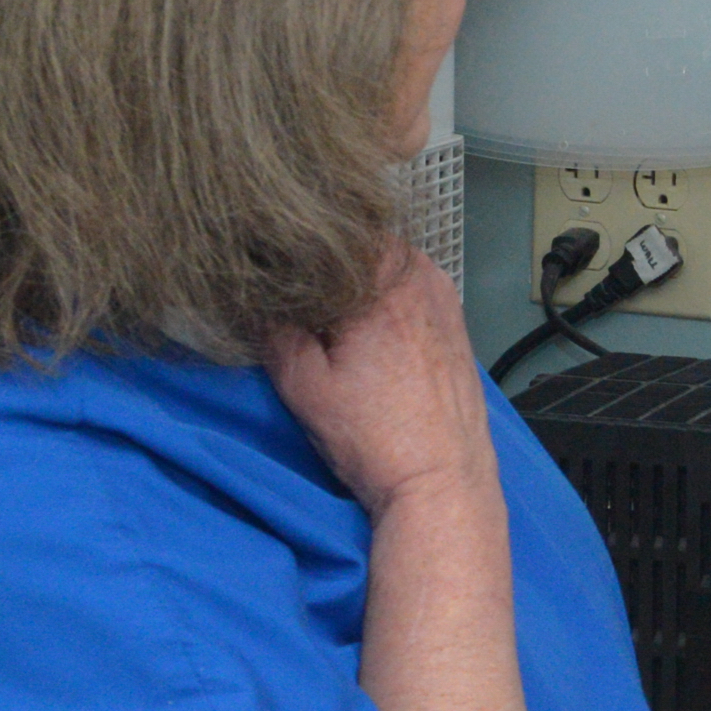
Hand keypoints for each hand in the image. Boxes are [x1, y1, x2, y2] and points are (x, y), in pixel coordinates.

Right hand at [269, 245, 499, 519]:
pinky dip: (384, 300)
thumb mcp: (304, 383)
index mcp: (386, 280)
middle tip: (294, 289)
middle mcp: (423, 279)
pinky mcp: (455, 326)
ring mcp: (445, 300)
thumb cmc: (376, 436)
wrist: (441, 482)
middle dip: (327, 261)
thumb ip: (274, 329)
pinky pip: (411, 292)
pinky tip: (361, 331)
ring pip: (387, 268)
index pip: (335, 228)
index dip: (299, 241)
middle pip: (363, 244)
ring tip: (325, 313)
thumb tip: (255, 298)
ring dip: (356, 282)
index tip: (272, 258)